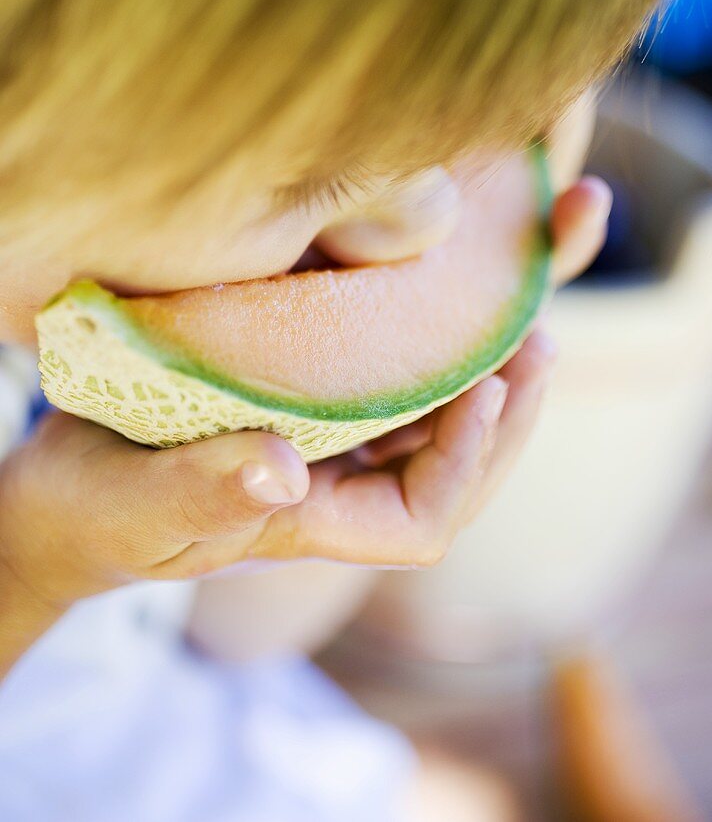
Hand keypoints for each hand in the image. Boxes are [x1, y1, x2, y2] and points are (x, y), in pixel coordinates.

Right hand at [0, 168, 608, 620]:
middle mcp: (332, 487)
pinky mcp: (299, 405)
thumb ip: (203, 494)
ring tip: (517, 313)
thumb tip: (282, 472)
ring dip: (476, 374)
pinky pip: (380, 381)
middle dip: (502, 417)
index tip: (484, 391)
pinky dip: (418, 345)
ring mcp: (321, 447)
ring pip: (424, 421)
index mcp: (310, 525)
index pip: (424, 517)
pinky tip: (435, 297)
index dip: (467, 462)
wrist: (63, 494)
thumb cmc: (95, 513)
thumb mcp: (140, 507)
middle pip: (448, 469)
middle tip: (538, 346)